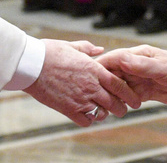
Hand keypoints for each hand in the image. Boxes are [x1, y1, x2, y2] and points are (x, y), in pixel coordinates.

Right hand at [24, 39, 140, 125]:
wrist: (31, 64)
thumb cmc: (49, 52)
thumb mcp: (72, 46)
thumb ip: (88, 49)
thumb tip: (100, 49)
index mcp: (94, 70)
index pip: (120, 85)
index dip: (130, 95)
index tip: (135, 101)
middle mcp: (91, 85)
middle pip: (115, 102)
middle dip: (122, 108)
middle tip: (123, 110)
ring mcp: (80, 98)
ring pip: (102, 113)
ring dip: (105, 114)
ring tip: (104, 113)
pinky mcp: (68, 108)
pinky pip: (85, 120)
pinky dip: (88, 120)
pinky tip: (86, 115)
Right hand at [97, 45, 166, 104]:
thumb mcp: (162, 67)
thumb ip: (142, 65)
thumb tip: (123, 59)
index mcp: (137, 55)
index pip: (114, 59)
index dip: (100, 67)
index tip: (89, 76)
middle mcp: (134, 66)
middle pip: (112, 74)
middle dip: (102, 85)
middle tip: (93, 97)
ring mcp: (137, 79)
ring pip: (117, 87)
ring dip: (109, 96)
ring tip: (101, 108)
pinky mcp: (141, 92)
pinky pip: (125, 97)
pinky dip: (119, 103)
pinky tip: (112, 111)